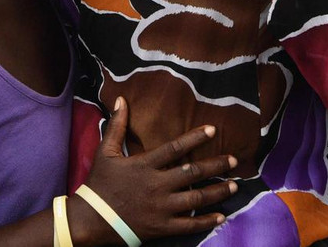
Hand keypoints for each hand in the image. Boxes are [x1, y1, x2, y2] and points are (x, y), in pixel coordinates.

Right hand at [72, 98, 237, 243]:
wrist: (92, 219)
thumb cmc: (99, 183)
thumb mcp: (105, 152)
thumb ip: (116, 126)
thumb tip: (121, 99)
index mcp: (144, 166)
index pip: (174, 148)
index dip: (194, 138)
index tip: (212, 130)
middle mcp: (156, 186)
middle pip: (192, 174)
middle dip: (216, 166)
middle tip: (234, 160)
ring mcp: (161, 208)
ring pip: (196, 199)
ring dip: (218, 191)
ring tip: (235, 185)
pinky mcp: (162, 227)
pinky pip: (190, 224)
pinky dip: (207, 220)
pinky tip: (221, 215)